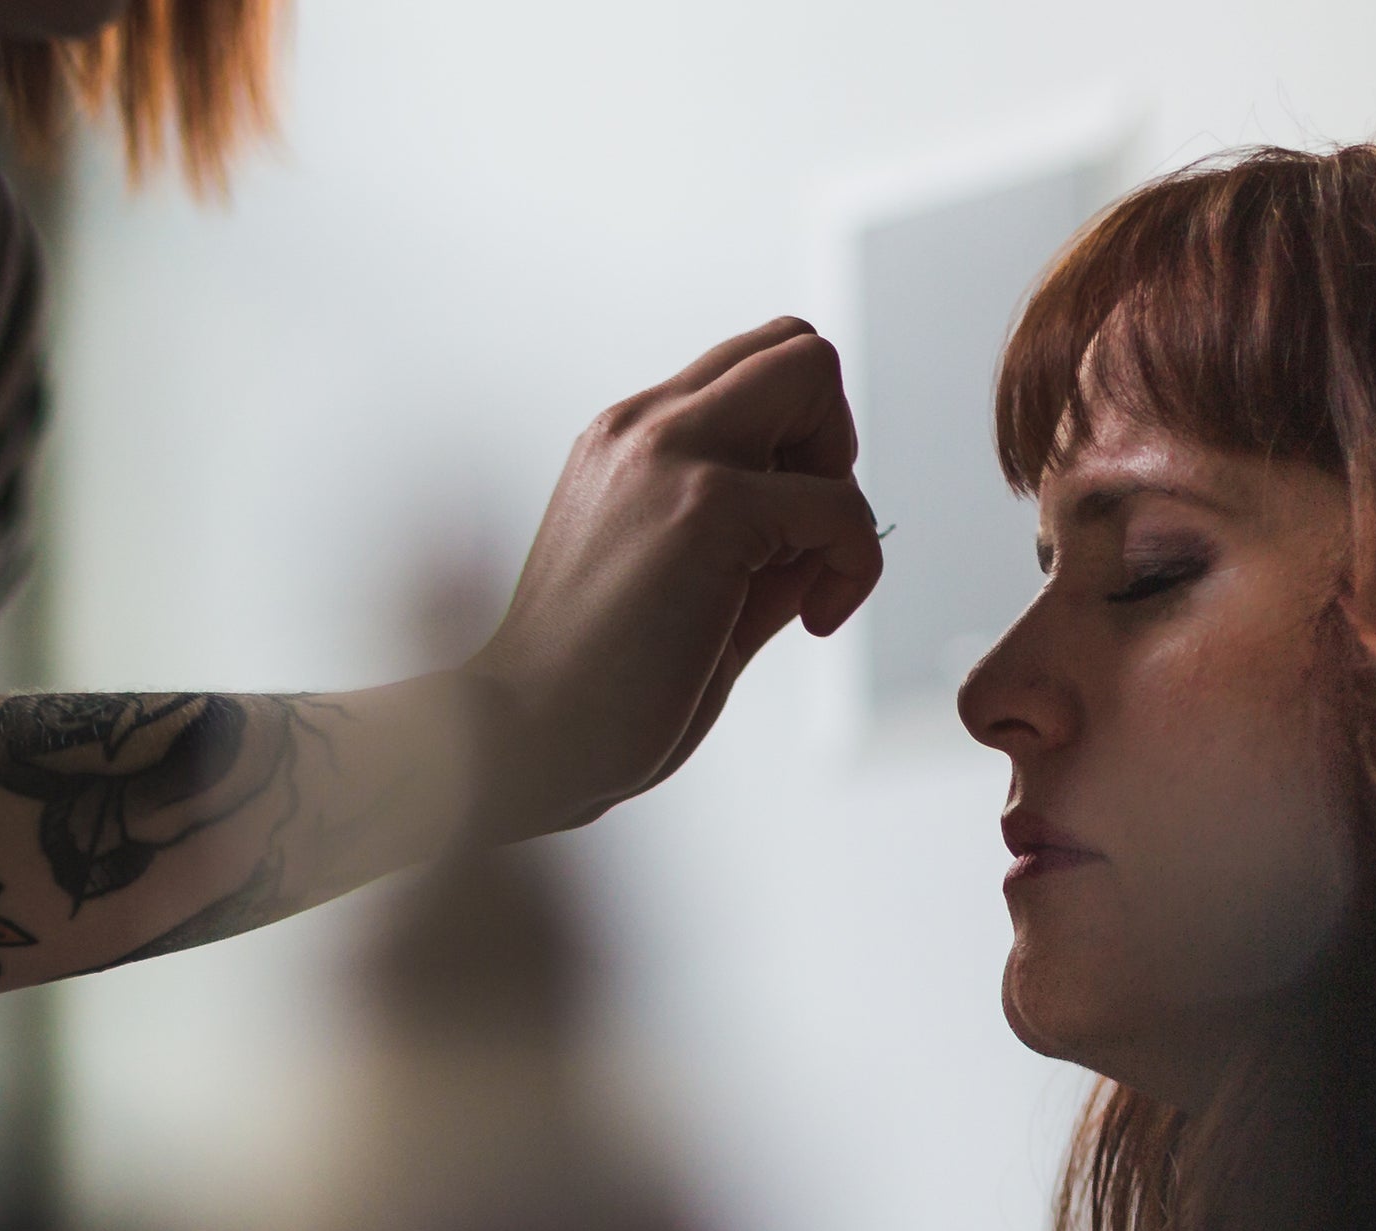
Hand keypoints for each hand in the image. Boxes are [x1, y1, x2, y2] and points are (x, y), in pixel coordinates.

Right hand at [459, 318, 882, 841]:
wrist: (520, 741)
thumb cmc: (592, 693)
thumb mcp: (686, 592)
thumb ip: (756, 551)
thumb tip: (830, 537)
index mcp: (625, 442)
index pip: (748, 370)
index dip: (799, 442)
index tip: (783, 538)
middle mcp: (642, 426)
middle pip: (793, 344)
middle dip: (833, 435)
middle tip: (806, 539)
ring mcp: (670, 454)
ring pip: (814, 372)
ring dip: (841, 481)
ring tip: (803, 580)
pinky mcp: (707, 506)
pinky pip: (840, 500)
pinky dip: (855, 561)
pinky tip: (813, 621)